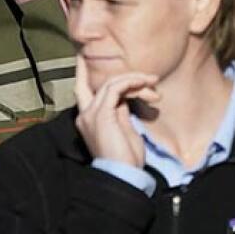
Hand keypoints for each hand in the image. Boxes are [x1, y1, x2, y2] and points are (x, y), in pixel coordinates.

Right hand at [74, 54, 158, 168]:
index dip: (84, 73)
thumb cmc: (125, 158)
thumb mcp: (123, 130)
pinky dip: (131, 83)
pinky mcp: (102, 113)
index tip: (87, 58)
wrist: (122, 175)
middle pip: (90, 82)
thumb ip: (119, 112)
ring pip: (109, 83)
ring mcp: (91, 113)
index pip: (82, 89)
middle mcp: (84, 113)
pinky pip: (116, 89)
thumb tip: (125, 99)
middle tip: (123, 61)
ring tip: (152, 81)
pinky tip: (145, 84)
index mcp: (87, 119)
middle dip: (98, 65)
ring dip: (132, 79)